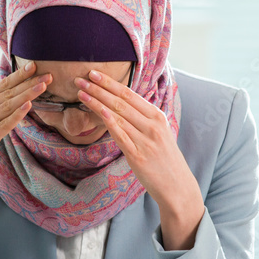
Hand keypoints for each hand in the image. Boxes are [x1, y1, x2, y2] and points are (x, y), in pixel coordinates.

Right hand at [0, 62, 50, 235]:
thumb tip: (12, 93)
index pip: (2, 85)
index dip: (18, 75)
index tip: (34, 65)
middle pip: (7, 93)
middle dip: (28, 82)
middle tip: (47, 74)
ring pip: (7, 106)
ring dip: (27, 94)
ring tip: (43, 86)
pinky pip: (4, 125)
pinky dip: (17, 114)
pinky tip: (29, 106)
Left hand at [76, 70, 203, 249]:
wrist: (177, 185)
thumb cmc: (165, 159)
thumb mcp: (159, 133)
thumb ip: (143, 119)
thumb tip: (120, 105)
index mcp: (157, 116)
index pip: (130, 94)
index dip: (110, 83)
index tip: (94, 73)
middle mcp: (152, 126)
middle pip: (121, 102)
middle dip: (99, 88)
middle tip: (81, 78)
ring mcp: (145, 141)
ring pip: (118, 116)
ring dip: (97, 102)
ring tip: (81, 93)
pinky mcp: (138, 156)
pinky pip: (121, 136)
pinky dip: (109, 122)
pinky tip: (98, 112)